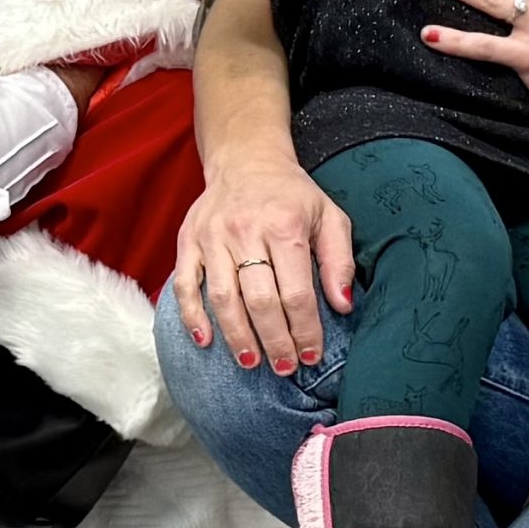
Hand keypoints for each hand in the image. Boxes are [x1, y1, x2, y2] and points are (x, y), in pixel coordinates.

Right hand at [166, 142, 354, 371]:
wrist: (246, 160)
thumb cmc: (291, 195)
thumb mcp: (329, 216)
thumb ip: (339, 260)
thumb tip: (343, 305)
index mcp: (284, 226)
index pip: (296, 292)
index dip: (305, 330)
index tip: (311, 355)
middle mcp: (245, 230)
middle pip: (259, 300)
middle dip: (274, 341)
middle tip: (285, 367)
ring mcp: (212, 236)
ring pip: (222, 297)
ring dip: (237, 336)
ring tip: (252, 361)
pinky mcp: (189, 240)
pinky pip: (185, 284)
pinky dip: (192, 315)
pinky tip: (205, 340)